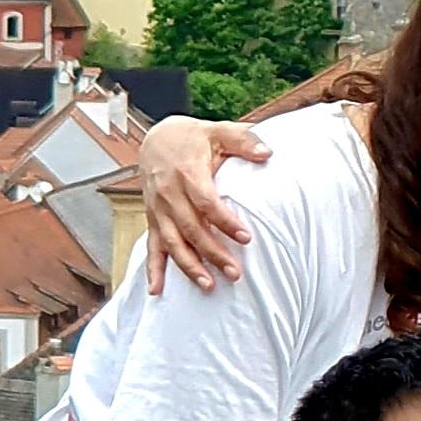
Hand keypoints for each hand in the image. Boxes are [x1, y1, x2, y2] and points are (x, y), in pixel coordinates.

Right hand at [138, 116, 264, 294]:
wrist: (157, 138)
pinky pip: (151, 245)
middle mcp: (169, 195)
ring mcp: (158, 209)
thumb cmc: (194, 137)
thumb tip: (268, 153)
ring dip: (188, 266)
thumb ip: (245, 140)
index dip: (225, 222)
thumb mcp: (220, 130)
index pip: (206, 203)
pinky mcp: (152, 218)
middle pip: (191, 228)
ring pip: (172, 242)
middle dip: (212, 253)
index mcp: (187, 174)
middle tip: (235, 273)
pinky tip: (157, 290)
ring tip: (208, 285)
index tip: (246, 237)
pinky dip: (153, 269)